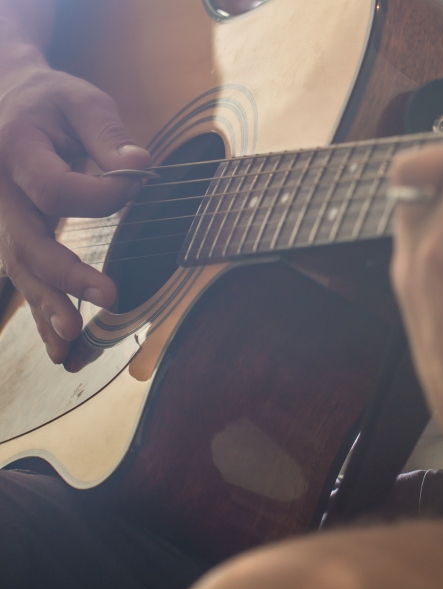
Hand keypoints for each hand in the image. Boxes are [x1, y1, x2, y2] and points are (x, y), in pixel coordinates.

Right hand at [0, 64, 149, 362]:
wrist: (4, 99)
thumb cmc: (49, 101)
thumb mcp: (80, 100)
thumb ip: (106, 132)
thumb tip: (140, 164)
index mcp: (15, 149)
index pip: (55, 187)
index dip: (101, 194)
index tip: (135, 182)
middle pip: (26, 240)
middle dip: (66, 273)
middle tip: (109, 296)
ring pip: (18, 267)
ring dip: (47, 305)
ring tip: (73, 341)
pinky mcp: (9, 235)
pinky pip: (22, 274)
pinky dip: (41, 309)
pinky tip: (60, 345)